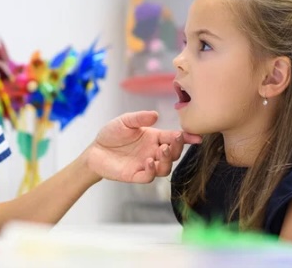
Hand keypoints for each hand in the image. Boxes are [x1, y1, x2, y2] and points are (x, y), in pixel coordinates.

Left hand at [85, 111, 201, 183]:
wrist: (95, 150)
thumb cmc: (111, 134)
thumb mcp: (125, 121)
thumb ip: (139, 118)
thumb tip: (156, 114)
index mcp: (154, 137)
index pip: (174, 138)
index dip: (186, 138)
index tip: (197, 137)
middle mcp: (153, 152)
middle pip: (174, 154)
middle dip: (177, 149)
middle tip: (171, 143)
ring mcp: (146, 165)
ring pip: (165, 168)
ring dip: (167, 160)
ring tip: (161, 151)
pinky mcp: (135, 175)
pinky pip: (149, 177)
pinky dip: (152, 170)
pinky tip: (149, 161)